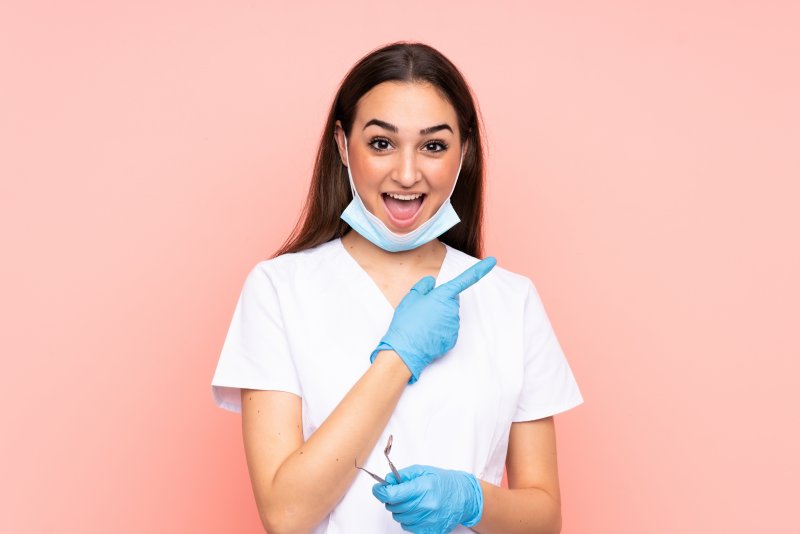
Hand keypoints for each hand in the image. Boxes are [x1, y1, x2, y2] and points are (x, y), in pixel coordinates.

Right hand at [370, 256, 496, 383]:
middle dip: (441, 302)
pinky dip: (440, 330)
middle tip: (424, 310)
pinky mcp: (453, 338)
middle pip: (451, 300)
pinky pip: (448, 329)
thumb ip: (424, 285)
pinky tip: (427, 333)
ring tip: (423, 324)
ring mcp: (454, 325)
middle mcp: (452, 309)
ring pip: (449, 315)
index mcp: (443, 295)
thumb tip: (432, 282)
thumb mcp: (411, 297)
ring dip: (439, 317)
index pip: (465, 279)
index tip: (493, 260)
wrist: (405, 350)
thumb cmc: (407, 322)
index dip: (480, 269)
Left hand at [372, 464, 483, 533]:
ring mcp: (428, 520)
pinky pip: (408, 527)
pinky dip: (408, 519)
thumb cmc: (444, 482)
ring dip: (400, 510)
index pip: (392, 495)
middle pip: (393, 507)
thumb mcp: (423, 471)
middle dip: (391, 499)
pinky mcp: (431, 530)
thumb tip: (387, 480)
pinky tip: (417, 511)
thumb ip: (403, 475)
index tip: (378, 489)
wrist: (464, 497)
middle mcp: (426, 506)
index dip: (381, 491)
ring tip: (411, 501)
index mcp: (424, 488)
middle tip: (399, 493)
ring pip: (399, 518)